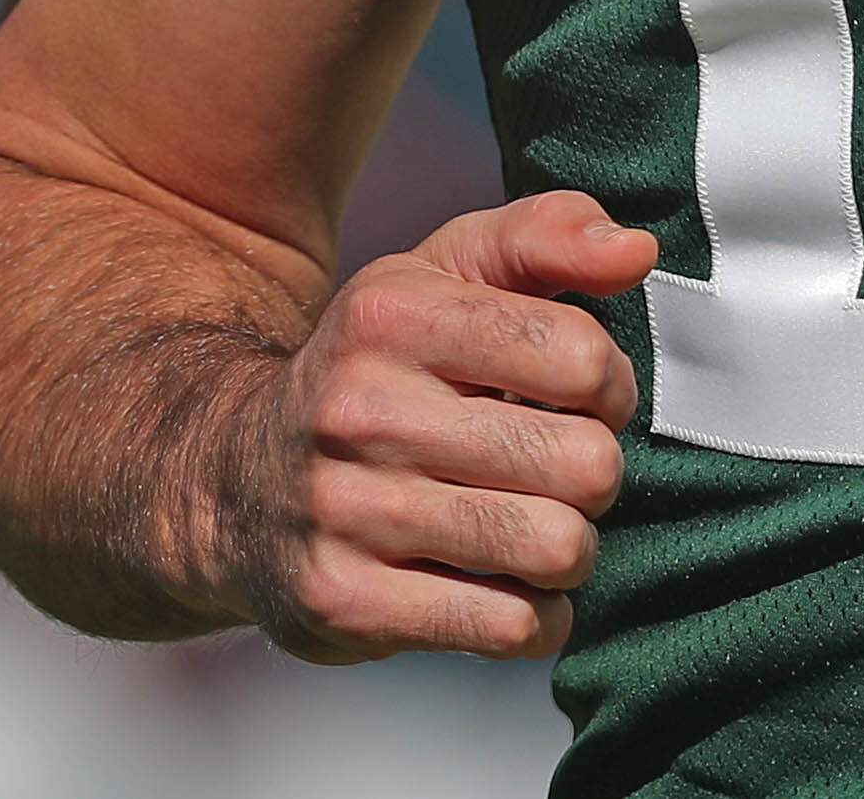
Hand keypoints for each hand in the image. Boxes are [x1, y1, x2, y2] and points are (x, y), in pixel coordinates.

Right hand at [220, 187, 659, 662]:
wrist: (229, 478)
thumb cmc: (372, 370)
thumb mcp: (443, 272)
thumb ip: (547, 237)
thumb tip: (635, 252)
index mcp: (394, 315)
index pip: (579, 354)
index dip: (611, 385)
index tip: (584, 399)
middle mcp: (363, 411)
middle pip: (583, 463)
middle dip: (596, 475)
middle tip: (559, 471)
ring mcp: (348, 513)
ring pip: (554, 548)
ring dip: (570, 549)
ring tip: (537, 529)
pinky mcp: (347, 603)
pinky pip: (507, 626)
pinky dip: (534, 617)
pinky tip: (507, 588)